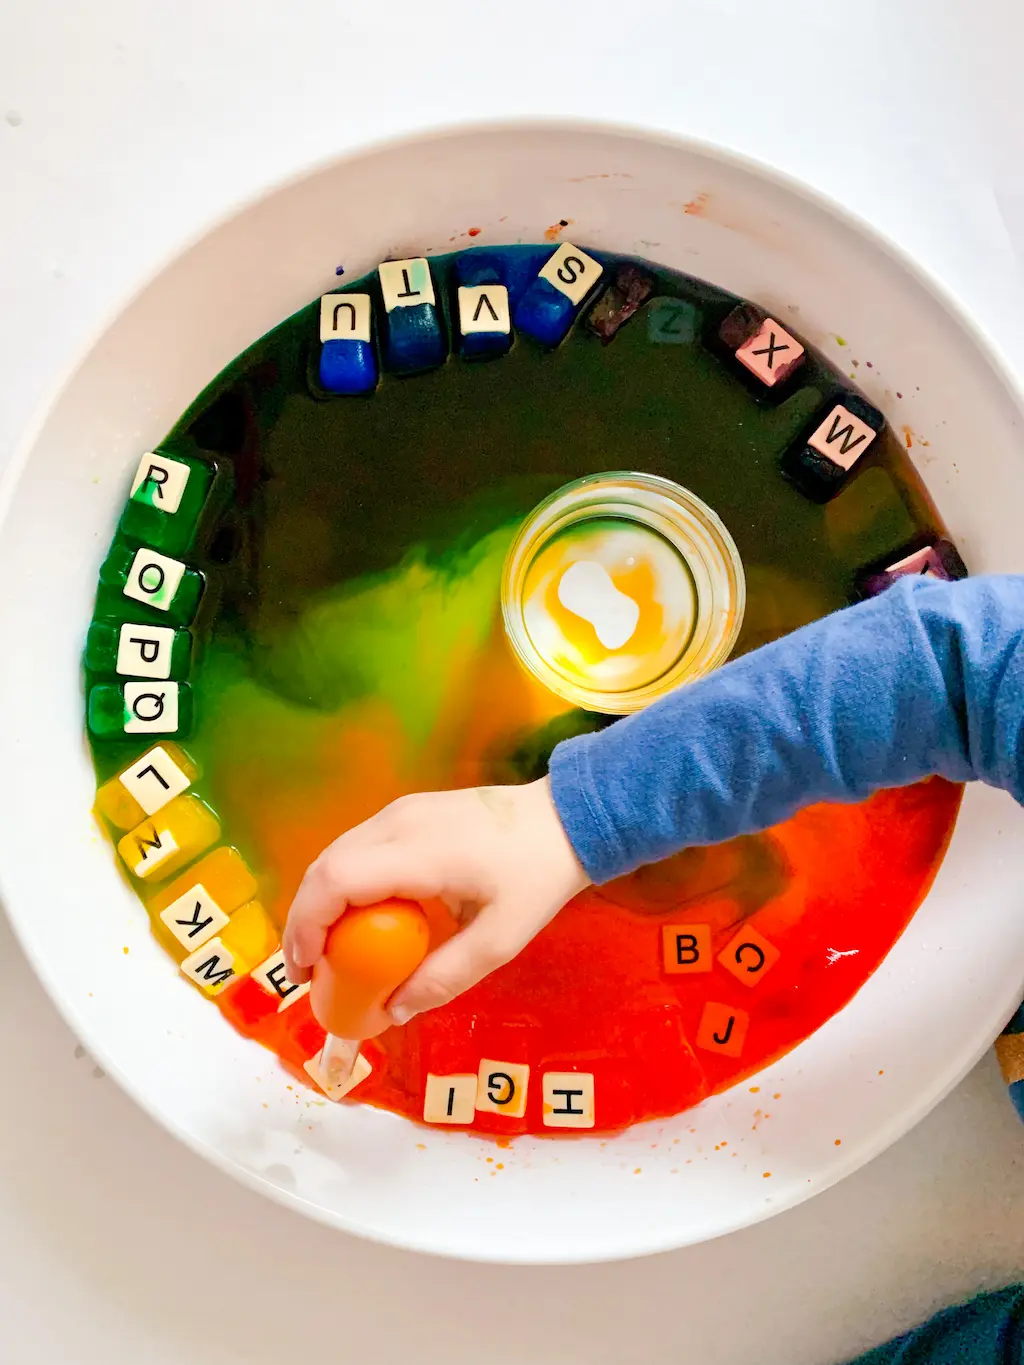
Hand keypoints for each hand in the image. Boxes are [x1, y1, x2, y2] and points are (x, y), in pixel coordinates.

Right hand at [282, 776, 588, 1023]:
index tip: (308, 969)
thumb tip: (393, 1012)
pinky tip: (360, 918)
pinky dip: (344, 884)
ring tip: (330, 951)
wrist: (566, 818)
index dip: (308, 924)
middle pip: (326, 865)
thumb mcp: (499, 941)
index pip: (337, 879)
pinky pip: (358, 847)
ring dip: (323, 901)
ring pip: (337, 853)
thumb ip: (444, 978)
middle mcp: (399, 822)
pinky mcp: (407, 810)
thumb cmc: (537, 877)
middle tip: (313, 971)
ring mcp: (401, 810)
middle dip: (307, 919)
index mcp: (421, 852)